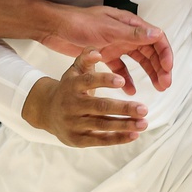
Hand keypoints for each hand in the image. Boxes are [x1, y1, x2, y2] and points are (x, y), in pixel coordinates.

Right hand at [21, 49, 148, 146]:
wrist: (47, 111)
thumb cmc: (69, 88)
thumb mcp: (74, 71)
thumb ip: (86, 58)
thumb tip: (98, 51)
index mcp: (72, 85)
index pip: (88, 81)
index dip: (104, 80)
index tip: (122, 80)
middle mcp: (71, 105)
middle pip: (100, 107)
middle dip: (123, 108)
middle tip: (144, 109)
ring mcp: (74, 124)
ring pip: (102, 125)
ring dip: (125, 125)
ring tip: (144, 123)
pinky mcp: (77, 140)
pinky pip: (100, 140)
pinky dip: (118, 138)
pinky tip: (134, 135)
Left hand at [39, 6, 172, 92]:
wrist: (54, 28)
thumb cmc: (79, 23)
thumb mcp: (107, 30)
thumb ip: (132, 34)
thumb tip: (157, 33)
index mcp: (129, 24)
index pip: (156, 38)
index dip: (165, 54)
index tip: (167, 70)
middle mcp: (125, 34)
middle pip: (150, 51)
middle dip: (160, 67)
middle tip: (165, 85)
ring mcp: (115, 44)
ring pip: (139, 61)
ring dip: (149, 73)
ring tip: (157, 89)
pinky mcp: (105, 55)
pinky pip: (121, 68)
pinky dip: (126, 79)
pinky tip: (130, 91)